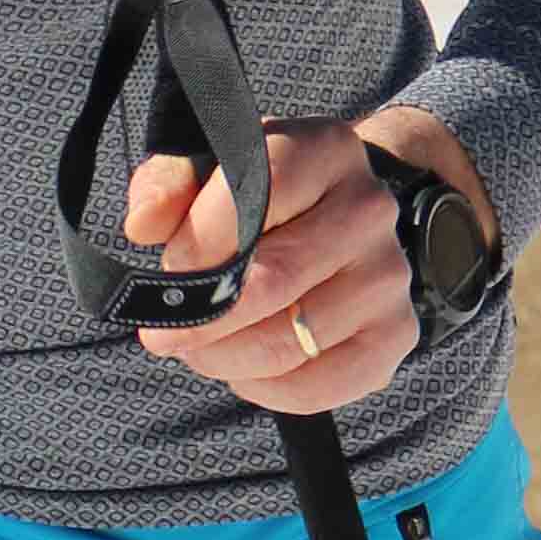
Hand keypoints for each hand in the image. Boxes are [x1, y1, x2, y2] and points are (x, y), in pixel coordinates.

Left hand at [124, 103, 496, 419]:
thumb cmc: (263, 195)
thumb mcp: (212, 166)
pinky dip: (264, 388)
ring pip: (287, 341)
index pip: (259, 192)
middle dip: (201, 317)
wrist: (341, 219)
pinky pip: (317, 385)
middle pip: (272, 280)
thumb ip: (168, 183)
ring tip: (199, 348)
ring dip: (224, 358)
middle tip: (162, 332)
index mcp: (326, 150)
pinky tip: (243, 370)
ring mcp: (388, 276)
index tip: (169, 269)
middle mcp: (369, 209)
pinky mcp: (395, 336)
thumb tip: (145, 223)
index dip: (200, 241)